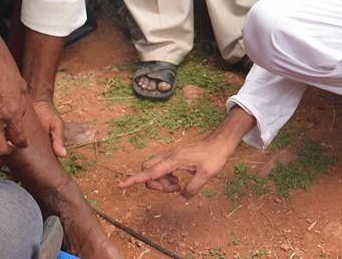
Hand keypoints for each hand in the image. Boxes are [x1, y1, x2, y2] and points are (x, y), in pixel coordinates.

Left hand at [0, 97, 65, 177]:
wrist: (35, 99)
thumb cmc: (48, 114)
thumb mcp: (56, 125)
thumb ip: (59, 139)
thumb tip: (63, 155)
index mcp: (36, 152)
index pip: (33, 168)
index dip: (28, 177)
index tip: (23, 185)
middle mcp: (23, 151)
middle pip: (15, 167)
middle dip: (9, 177)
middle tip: (5, 187)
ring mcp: (13, 144)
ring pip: (3, 160)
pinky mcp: (4, 136)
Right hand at [118, 138, 232, 198]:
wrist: (220, 143)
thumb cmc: (214, 157)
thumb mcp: (205, 176)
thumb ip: (192, 189)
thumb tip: (181, 198)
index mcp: (174, 160)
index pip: (150, 172)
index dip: (135, 179)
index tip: (121, 185)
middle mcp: (169, 156)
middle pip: (148, 169)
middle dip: (154, 183)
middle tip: (173, 189)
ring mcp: (171, 155)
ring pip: (155, 170)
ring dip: (162, 182)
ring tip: (178, 186)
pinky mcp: (175, 157)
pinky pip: (162, 168)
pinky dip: (166, 177)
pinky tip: (178, 181)